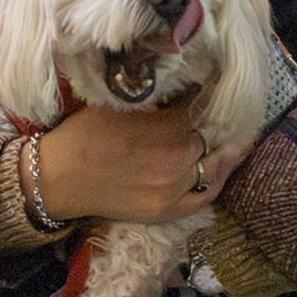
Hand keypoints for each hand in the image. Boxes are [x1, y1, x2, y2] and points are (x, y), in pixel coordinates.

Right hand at [30, 97, 252, 223]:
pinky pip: (206, 194)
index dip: (207, 95)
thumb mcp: (120, 104)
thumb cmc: (84, 134)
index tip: (212, 86)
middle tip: (220, 108)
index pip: (201, 107)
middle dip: (214, 120)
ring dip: (226, 147)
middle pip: (211, 135)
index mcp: (165, 128)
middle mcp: (177, 159)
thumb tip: (183, 85)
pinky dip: (219, 177)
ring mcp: (174, 188)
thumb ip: (156, 99)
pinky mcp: (167, 210)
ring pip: (214, 164)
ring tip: (238, 133)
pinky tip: (227, 163)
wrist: (58, 178)